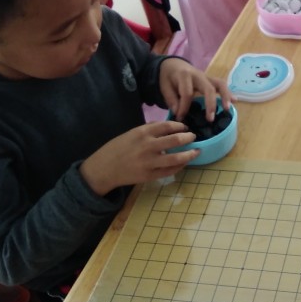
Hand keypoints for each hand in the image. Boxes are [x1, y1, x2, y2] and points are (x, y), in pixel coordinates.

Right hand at [80, 121, 199, 196]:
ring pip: (176, 158)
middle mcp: (148, 146)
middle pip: (175, 140)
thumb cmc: (118, 148)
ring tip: (196, 151)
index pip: (167, 125)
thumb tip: (168, 126)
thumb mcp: (132, 133)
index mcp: (142, 132)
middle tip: (193, 137)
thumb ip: (149, 129)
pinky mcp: (149, 176)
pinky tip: (184, 163)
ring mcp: (149, 162)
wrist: (104, 168)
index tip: (185, 127)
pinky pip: (169, 171)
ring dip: (190, 154)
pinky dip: (179, 167)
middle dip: (188, 137)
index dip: (180, 126)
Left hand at [159, 58, 230, 121]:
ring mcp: (206, 77)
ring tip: (227, 109)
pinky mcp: (211, 80)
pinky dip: (228, 93)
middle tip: (210, 119)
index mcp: (184, 76)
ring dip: (225, 97)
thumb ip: (171, 99)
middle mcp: (198, 75)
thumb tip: (179, 113)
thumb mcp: (164, 86)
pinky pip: (222, 85)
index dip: (184, 107)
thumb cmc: (168, 77)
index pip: (187, 93)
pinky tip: (235, 101)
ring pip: (220, 84)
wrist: (172, 65)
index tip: (180, 118)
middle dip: (210, 104)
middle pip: (208, 88)